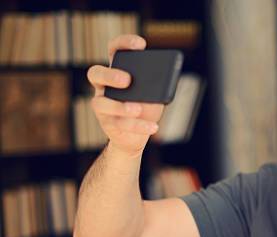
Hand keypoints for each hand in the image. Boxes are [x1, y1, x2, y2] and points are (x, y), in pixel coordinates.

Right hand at [87, 34, 163, 155]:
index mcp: (117, 71)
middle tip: (127, 80)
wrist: (137, 136)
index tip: (141, 45)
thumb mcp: (155, 95)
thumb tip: (162, 83)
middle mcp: (104, 86)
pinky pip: (120, 124)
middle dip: (110, 75)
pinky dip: (138, 126)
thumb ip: (156, 87)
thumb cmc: (146, 108)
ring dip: (120, 106)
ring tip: (137, 109)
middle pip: (96, 73)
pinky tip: (154, 127)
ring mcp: (102, 104)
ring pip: (101, 103)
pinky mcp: (107, 123)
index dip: (123, 44)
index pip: (114, 50)